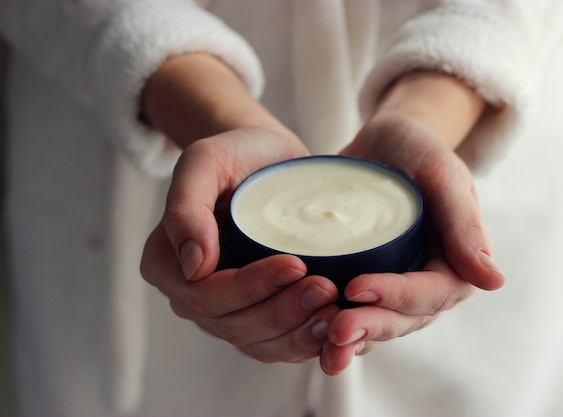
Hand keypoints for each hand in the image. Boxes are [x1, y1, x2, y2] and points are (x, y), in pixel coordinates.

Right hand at [141, 126, 342, 362]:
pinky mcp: (257, 317)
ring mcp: (224, 312)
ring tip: (336, 311)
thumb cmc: (236, 154)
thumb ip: (186, 206)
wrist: (268, 160)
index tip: (297, 265)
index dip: (251, 288)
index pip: (206, 294)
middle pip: (234, 324)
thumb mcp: (205, 161)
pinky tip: (334, 326)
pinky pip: (277, 345)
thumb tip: (194, 266)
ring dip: (299, 333)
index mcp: (167, 264)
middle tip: (327, 288)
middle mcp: (190, 296)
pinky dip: (306, 342)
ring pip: (258, 342)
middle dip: (283, 311)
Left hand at [319, 72, 505, 374]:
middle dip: (369, 327)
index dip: (396, 296)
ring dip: (351, 341)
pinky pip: (354, 312)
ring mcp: (395, 285)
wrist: (386, 140)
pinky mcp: (366, 280)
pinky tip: (309, 335)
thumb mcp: (442, 174)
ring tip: (323, 352)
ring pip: (377, 324)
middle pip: (402, 319)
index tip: (356, 288)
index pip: (430, 293)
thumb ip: (465, 224)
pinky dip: (333, 326)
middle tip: (335, 332)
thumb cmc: (418, 149)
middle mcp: (426, 282)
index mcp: (456, 264)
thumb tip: (494, 281)